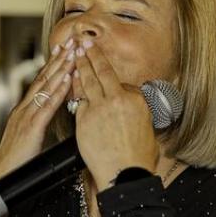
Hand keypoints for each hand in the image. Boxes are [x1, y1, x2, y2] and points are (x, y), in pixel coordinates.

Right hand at [0, 37, 76, 186]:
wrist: (0, 181)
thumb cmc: (17, 166)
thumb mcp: (29, 140)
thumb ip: (39, 126)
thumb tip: (52, 118)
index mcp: (24, 112)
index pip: (41, 83)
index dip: (53, 65)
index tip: (65, 50)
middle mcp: (24, 109)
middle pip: (44, 78)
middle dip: (59, 58)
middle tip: (72, 40)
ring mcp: (26, 117)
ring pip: (46, 86)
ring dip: (62, 67)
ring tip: (74, 51)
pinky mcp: (31, 128)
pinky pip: (47, 105)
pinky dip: (58, 90)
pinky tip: (68, 79)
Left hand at [71, 41, 159, 186]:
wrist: (125, 175)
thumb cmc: (139, 159)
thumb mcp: (147, 129)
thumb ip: (137, 113)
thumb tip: (133, 106)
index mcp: (137, 100)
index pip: (119, 81)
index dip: (107, 69)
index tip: (100, 58)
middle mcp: (119, 99)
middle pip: (103, 72)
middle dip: (92, 54)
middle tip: (84, 41)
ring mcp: (101, 107)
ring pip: (88, 80)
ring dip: (80, 63)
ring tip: (74, 51)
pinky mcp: (86, 118)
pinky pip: (77, 97)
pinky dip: (73, 85)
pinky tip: (68, 77)